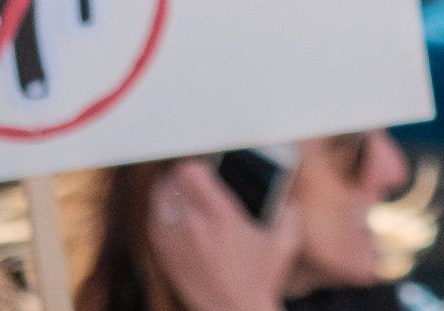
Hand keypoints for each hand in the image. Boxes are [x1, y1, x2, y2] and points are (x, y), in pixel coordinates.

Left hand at [147, 160, 299, 310]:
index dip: (196, 163)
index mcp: (221, 215)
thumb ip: (290, 213)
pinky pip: (154, 225)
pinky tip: (170, 214)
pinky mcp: (168, 258)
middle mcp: (194, 225)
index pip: (191, 172)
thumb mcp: (285, 242)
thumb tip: (288, 199)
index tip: (204, 166)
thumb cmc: (261, 278)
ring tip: (177, 192)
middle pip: (170, 183)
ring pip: (158, 202)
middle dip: (180, 176)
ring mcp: (177, 243)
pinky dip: (159, 214)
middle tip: (189, 177)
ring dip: (167, 193)